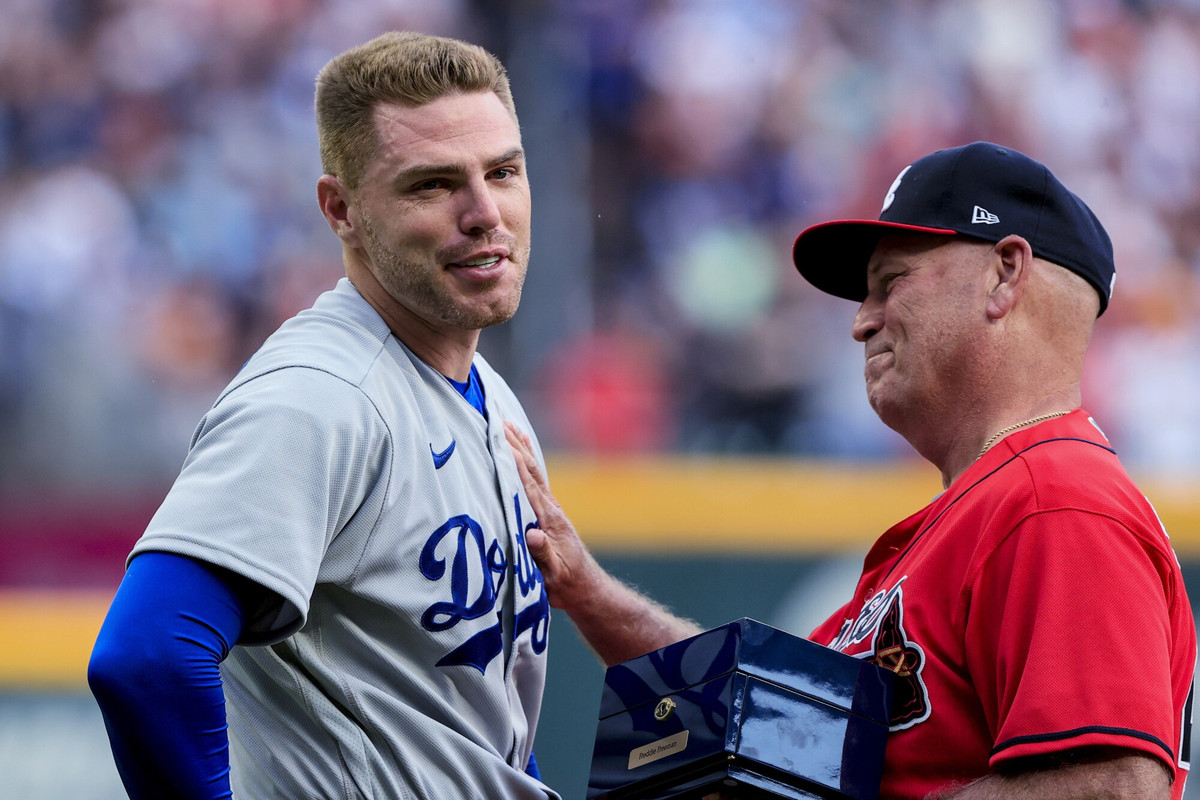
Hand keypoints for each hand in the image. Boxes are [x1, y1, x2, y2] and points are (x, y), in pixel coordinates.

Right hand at [505, 420, 601, 613]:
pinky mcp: (547, 514)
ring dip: (522, 448)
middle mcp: (550, 508)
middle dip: (516, 445)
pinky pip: (535, 482)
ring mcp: (550, 509)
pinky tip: (522, 454)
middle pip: (532, 470)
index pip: (528, 484)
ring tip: (509, 426)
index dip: (515, 461)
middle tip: (500, 421)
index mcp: (548, 519)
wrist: (584, 587)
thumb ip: (543, 554)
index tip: (502, 439)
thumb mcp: (553, 574)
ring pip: (534, 472)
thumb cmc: (566, 583)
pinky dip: (527, 463)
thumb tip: (532, 534)